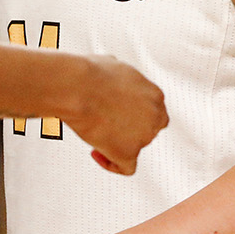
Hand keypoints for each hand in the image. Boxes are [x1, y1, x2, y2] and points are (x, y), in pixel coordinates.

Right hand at [67, 55, 166, 174]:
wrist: (79, 87)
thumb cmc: (90, 73)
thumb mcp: (113, 65)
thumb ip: (120, 77)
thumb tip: (112, 74)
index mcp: (155, 94)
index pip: (154, 111)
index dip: (135, 113)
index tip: (115, 110)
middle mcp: (155, 115)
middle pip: (148, 130)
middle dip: (128, 128)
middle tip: (106, 124)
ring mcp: (144, 136)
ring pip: (136, 147)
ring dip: (117, 143)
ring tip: (93, 134)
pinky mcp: (129, 152)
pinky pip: (126, 168)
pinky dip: (112, 164)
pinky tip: (96, 153)